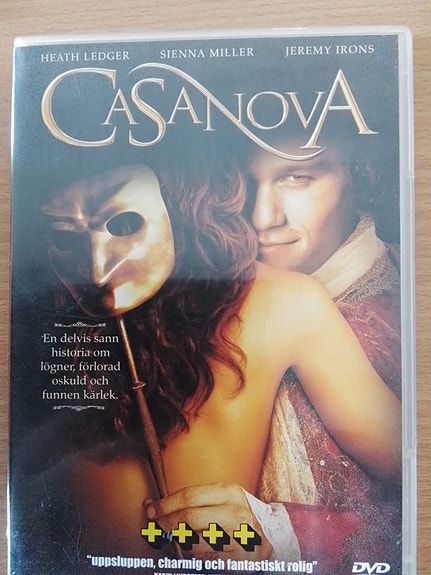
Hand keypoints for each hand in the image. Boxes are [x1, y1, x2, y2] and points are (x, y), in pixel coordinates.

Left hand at [144, 482, 272, 559]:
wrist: (266, 540)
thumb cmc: (233, 519)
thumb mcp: (218, 501)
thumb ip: (190, 502)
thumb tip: (150, 504)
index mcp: (229, 492)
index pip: (189, 496)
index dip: (165, 504)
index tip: (150, 509)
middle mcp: (236, 512)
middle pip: (188, 518)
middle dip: (166, 524)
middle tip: (155, 528)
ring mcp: (239, 537)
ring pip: (193, 542)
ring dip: (178, 544)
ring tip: (178, 542)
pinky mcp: (238, 560)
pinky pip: (203, 560)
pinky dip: (192, 559)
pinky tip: (192, 554)